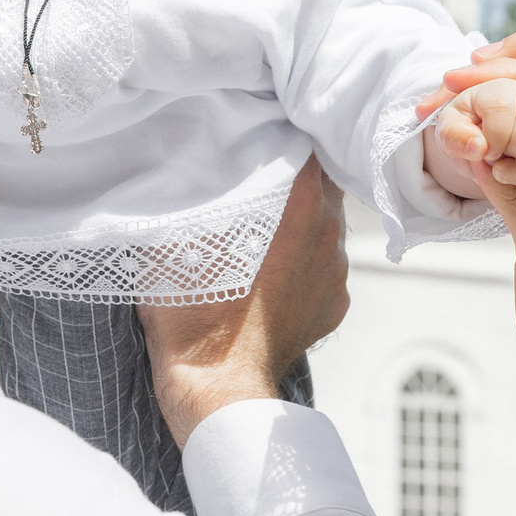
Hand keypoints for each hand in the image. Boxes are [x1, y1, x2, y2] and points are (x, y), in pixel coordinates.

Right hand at [137, 158, 349, 442]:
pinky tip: (271, 273)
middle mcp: (329, 232)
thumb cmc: (191, 311)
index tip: (261, 129)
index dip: (284, 132)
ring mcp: (336, 272)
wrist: (214, 385)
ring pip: (324, 226)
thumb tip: (191, 154)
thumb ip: (197, 187)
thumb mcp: (178, 234)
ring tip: (262, 228)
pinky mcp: (335, 305)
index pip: (308, 143)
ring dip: (299, 221)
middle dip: (292, 175)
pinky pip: (323, 267)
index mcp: (300, 203)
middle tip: (258, 173)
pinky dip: (303, 263)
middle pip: (322, 181)